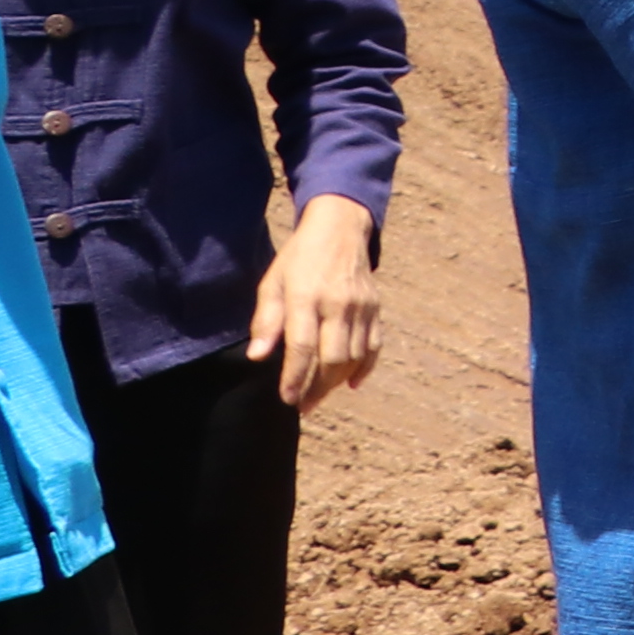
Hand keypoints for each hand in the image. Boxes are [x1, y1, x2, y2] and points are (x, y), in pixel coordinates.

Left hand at [251, 199, 382, 411]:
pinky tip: (351, 384)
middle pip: (333, 358)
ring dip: (337, 382)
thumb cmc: (299, 258)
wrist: (341, 228)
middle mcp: (338, 304)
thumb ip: (266, 321)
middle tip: (302, 406)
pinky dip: (365, 368)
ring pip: (355, 356)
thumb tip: (257, 357)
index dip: (295, 377)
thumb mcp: (273, 283)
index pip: (303, 347)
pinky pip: (374, 346)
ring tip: (319, 396)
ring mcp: (361, 307)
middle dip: (317, 388)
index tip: (286, 399)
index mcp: (307, 297)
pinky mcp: (376, 308)